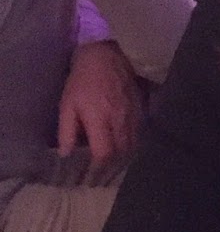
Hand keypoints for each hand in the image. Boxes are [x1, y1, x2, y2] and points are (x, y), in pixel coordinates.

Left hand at [56, 40, 141, 175]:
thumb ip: (66, 131)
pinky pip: (138, 136)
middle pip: (120, 154)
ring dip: (122, 157)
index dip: (98, 167)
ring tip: (112, 163)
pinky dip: (130, 145)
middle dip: (111, 166)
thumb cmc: (82, 81)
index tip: (91, 175)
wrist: (108, 57)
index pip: (104, 153)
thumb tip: (66, 154)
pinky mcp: (140, 112)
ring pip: (132, 146)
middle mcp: (120, 121)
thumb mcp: (67, 104)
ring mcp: (133, 117)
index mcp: (100, 119)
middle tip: (101, 173)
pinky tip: (122, 147)